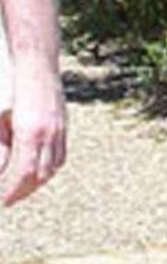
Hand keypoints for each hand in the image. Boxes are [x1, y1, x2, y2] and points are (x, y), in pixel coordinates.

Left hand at [1, 63, 66, 205]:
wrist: (35, 62)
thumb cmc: (9, 86)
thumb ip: (0, 147)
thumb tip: (0, 171)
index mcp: (30, 132)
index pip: (23, 174)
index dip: (11, 191)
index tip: (2, 201)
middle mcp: (50, 133)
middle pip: (40, 175)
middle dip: (23, 191)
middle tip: (7, 200)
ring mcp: (60, 129)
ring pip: (53, 167)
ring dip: (37, 182)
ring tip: (20, 188)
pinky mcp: (63, 125)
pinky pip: (60, 155)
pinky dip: (48, 168)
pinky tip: (37, 171)